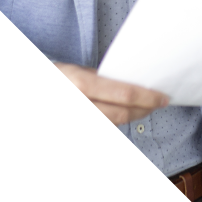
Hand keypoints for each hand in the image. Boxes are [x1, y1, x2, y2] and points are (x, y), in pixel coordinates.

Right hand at [54, 63, 169, 125]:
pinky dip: (116, 123)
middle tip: (158, 103)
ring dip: (132, 117)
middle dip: (144, 110)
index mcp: (82, 84)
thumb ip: (100, 79)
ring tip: (144, 108)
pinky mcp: (79, 129)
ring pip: (114, 124)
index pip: (125, 94)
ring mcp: (82, 116)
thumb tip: (129, 81)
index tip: (162, 96)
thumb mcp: (77, 71)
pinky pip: (106, 127)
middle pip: (122, 114)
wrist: (39, 83)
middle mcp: (82, 102)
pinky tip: (123, 115)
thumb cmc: (59, 76)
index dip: (148, 97)